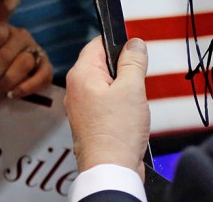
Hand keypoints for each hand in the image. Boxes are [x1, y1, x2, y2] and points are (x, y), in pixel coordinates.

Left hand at [0, 22, 51, 108]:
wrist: (13, 55)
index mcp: (3, 30)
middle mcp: (21, 37)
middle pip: (5, 56)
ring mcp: (36, 50)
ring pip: (23, 65)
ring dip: (4, 86)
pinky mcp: (46, 65)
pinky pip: (43, 76)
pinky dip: (28, 87)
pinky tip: (12, 95)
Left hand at [65, 37, 149, 179]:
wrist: (111, 169)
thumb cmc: (117, 132)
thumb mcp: (132, 87)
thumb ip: (133, 61)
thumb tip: (134, 43)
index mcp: (82, 75)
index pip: (97, 43)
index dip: (119, 44)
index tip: (135, 52)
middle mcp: (76, 89)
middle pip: (103, 64)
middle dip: (124, 69)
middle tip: (136, 82)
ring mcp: (82, 107)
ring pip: (106, 83)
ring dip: (124, 88)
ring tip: (133, 102)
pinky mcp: (90, 121)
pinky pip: (106, 101)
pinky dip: (120, 103)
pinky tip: (129, 115)